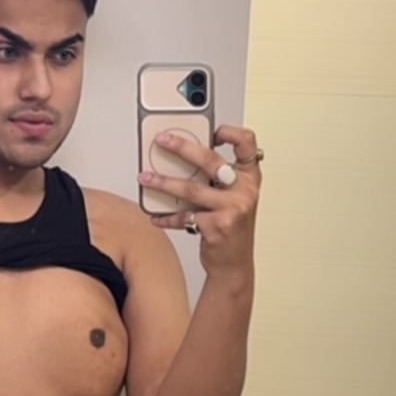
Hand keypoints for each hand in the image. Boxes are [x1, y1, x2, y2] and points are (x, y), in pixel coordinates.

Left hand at [138, 124, 261, 277]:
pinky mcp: (216, 227)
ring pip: (191, 188)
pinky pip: (184, 216)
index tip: (210, 130)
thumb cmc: (231, 230)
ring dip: (163, 182)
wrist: (234, 266)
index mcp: (250, 178)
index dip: (230, 132)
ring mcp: (232, 208)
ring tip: (145, 178)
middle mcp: (244, 190)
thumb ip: (218, 180)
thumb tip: (182, 159)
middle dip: (182, 147)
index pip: (247, 143)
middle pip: (210, 160)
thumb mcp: (233, 199)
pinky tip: (154, 216)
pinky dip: (166, 217)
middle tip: (162, 141)